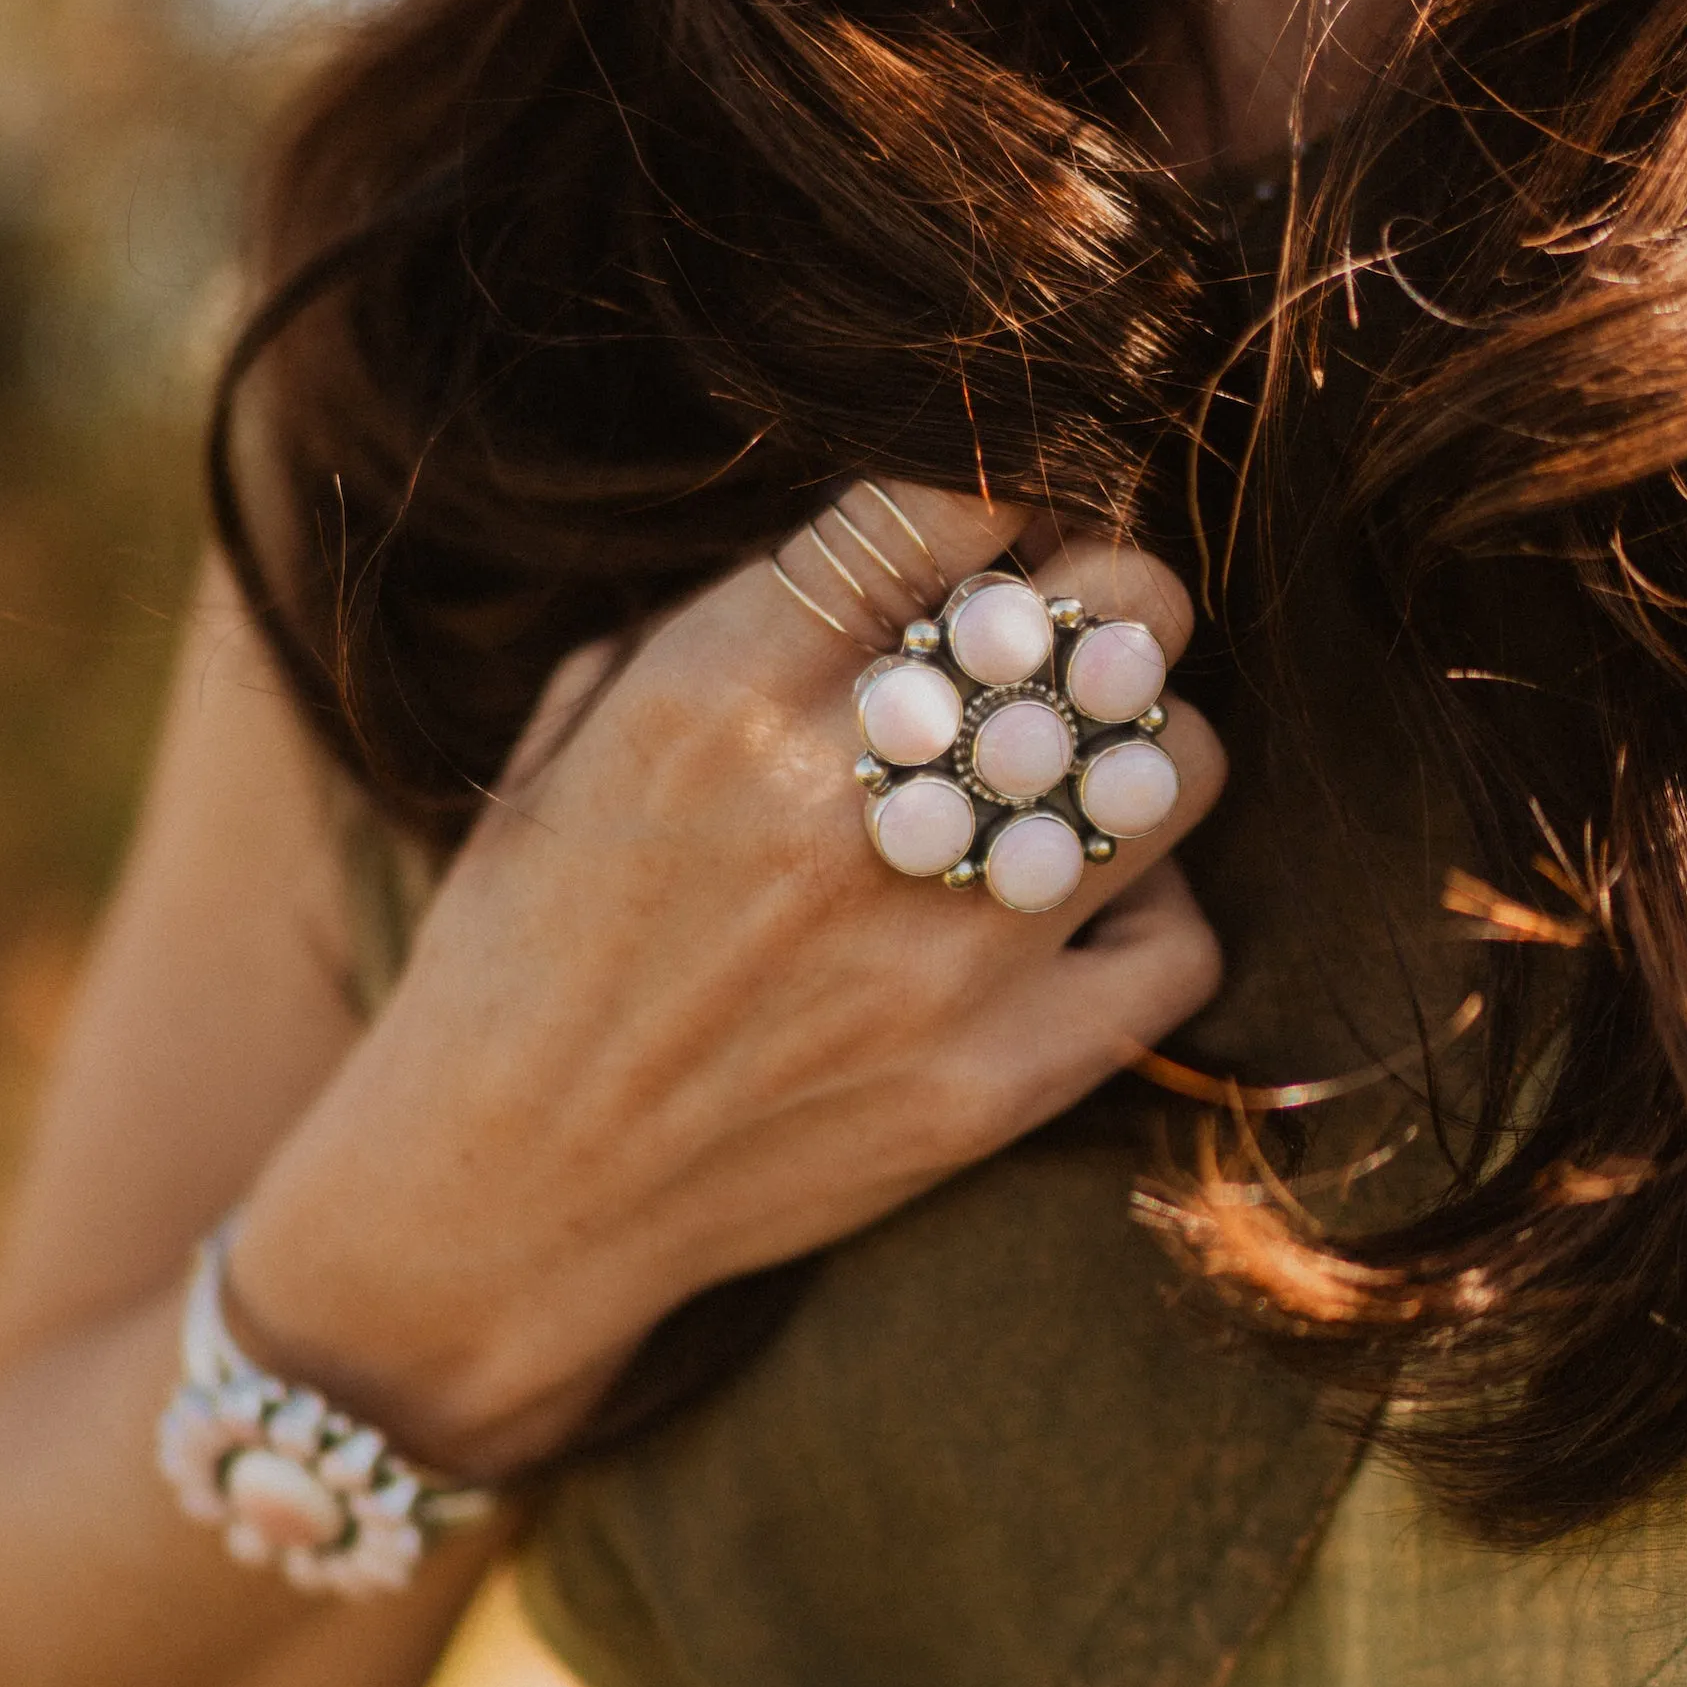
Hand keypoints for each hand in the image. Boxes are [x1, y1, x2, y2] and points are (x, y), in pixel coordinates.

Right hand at [227, 480, 1225, 1469]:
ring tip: (1078, 777)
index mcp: (715, 693)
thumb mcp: (577, 734)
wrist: (505, 1197)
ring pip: (1177, 767)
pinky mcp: (996, 1083)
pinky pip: (1181, 945)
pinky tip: (1074, 914)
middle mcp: (841, 809)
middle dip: (1110, 601)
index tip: (1011, 525)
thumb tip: (917, 539)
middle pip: (1107, 618)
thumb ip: (732, 615)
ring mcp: (937, 955)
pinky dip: (1148, 914)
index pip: (951, 500)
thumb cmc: (528, 947)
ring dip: (1141, 749)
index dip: (1011, 489)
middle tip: (1079, 638)